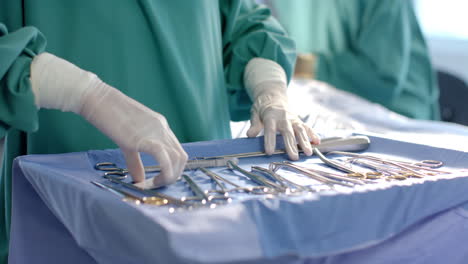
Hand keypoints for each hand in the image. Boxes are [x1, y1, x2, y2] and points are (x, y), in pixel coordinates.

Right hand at [30, 53, 186, 186]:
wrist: (97, 99)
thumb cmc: (108, 116)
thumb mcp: (126, 141)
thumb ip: (135, 161)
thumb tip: (139, 180)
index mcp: (161, 127)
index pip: (178, 152)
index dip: (172, 170)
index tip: (157, 180)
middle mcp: (163, 128)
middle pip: (182, 157)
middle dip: (173, 176)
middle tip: (157, 185)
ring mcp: (156, 131)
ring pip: (177, 159)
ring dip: (168, 177)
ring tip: (152, 185)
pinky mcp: (144, 137)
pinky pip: (163, 158)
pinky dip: (161, 174)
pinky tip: (144, 183)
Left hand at [246, 82, 319, 159]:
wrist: (273, 97)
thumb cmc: (262, 109)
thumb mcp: (255, 114)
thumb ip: (254, 125)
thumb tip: (250, 135)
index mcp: (271, 116)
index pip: (270, 129)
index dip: (270, 141)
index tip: (270, 152)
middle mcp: (284, 118)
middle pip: (288, 132)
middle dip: (291, 145)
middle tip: (294, 157)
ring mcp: (293, 119)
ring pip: (300, 130)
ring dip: (305, 142)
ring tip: (308, 153)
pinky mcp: (299, 121)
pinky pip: (307, 127)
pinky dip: (313, 134)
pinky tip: (317, 143)